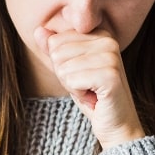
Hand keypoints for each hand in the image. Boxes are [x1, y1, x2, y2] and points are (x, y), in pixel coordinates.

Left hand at [37, 27, 145, 148]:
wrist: (116, 124)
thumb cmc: (92, 96)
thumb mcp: (69, 69)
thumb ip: (54, 48)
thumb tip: (38, 30)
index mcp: (99, 33)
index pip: (55, 42)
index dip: (62, 65)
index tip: (82, 75)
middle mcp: (107, 39)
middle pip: (57, 53)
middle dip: (65, 76)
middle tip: (86, 86)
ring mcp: (111, 56)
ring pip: (63, 68)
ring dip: (72, 86)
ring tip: (91, 91)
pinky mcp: (110, 75)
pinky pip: (71, 81)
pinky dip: (77, 94)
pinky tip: (93, 97)